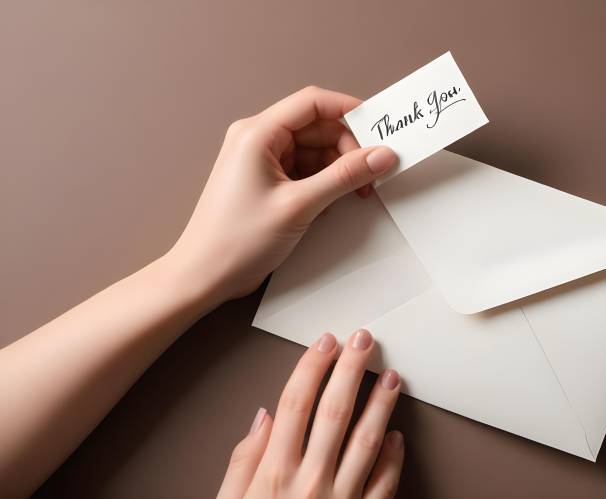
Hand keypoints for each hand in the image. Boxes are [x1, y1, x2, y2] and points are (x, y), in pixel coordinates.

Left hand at [166, 86, 397, 303]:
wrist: (204, 276)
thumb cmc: (236, 240)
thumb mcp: (299, 205)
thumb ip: (344, 177)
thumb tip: (381, 155)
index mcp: (257, 133)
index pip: (312, 103)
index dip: (349, 111)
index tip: (378, 128)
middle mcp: (257, 140)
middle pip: (317, 128)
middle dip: (347, 149)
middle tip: (371, 174)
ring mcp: (261, 162)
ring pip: (314, 152)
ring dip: (337, 170)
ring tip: (353, 194)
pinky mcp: (267, 183)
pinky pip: (305, 171)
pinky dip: (323, 184)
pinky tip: (329, 205)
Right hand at [216, 329, 403, 498]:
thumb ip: (243, 462)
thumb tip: (261, 417)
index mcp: (274, 473)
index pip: (295, 404)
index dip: (311, 367)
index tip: (323, 342)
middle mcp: (310, 482)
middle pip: (334, 411)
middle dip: (350, 369)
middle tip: (363, 340)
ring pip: (367, 440)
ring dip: (382, 404)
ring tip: (391, 377)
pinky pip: (385, 484)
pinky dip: (395, 458)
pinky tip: (399, 436)